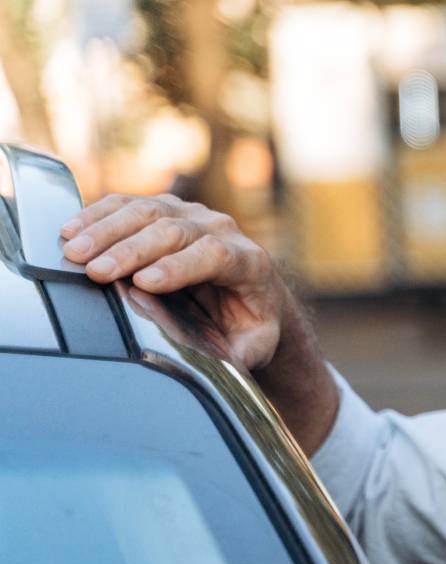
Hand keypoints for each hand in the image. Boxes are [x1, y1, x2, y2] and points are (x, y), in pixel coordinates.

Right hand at [60, 193, 293, 370]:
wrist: (253, 296)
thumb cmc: (251, 324)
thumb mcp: (255, 344)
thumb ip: (242, 351)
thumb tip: (219, 358)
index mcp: (249, 262)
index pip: (214, 255)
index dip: (178, 266)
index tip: (143, 283)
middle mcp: (222, 229)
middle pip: (174, 230)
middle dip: (131, 250)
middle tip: (94, 270)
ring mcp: (193, 214)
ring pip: (149, 211)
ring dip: (107, 229)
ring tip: (73, 250)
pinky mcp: (166, 209)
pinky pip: (130, 204)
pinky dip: (99, 215)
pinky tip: (72, 229)